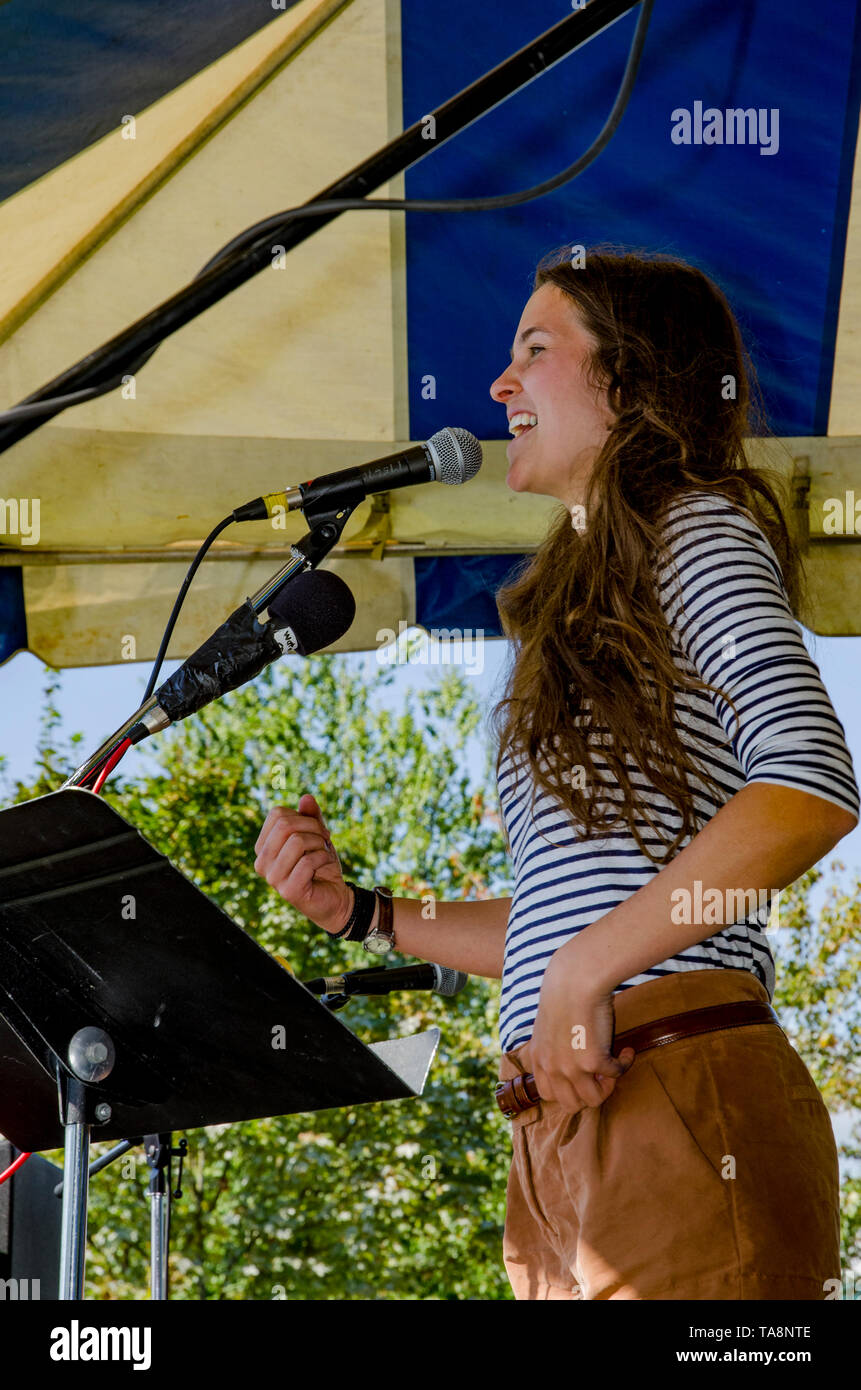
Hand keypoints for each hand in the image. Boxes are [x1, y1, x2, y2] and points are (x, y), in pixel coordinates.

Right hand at [254, 793, 351, 934]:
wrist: (335, 897)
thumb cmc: (321, 864)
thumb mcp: (317, 835)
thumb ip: (311, 816)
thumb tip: (306, 797)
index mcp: (263, 847)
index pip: (277, 814)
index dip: (302, 816)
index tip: (317, 829)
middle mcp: (261, 862)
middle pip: (284, 825)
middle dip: (313, 827)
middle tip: (324, 839)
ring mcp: (272, 878)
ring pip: (297, 841)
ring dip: (319, 844)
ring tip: (323, 853)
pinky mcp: (287, 891)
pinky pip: (308, 862)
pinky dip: (323, 859)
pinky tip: (324, 867)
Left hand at [518, 947, 634, 1112]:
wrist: (575, 980)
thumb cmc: (563, 995)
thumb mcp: (547, 1026)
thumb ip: (553, 1047)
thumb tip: (571, 1060)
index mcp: (538, 1059)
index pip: (549, 1096)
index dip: (568, 1090)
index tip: (582, 1077)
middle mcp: (552, 1068)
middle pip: (571, 1105)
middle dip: (588, 1093)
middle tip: (600, 1075)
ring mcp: (572, 1068)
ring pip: (594, 1099)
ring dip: (608, 1085)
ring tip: (613, 1064)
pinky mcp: (594, 1061)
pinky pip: (616, 1075)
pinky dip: (624, 1063)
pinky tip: (626, 1050)